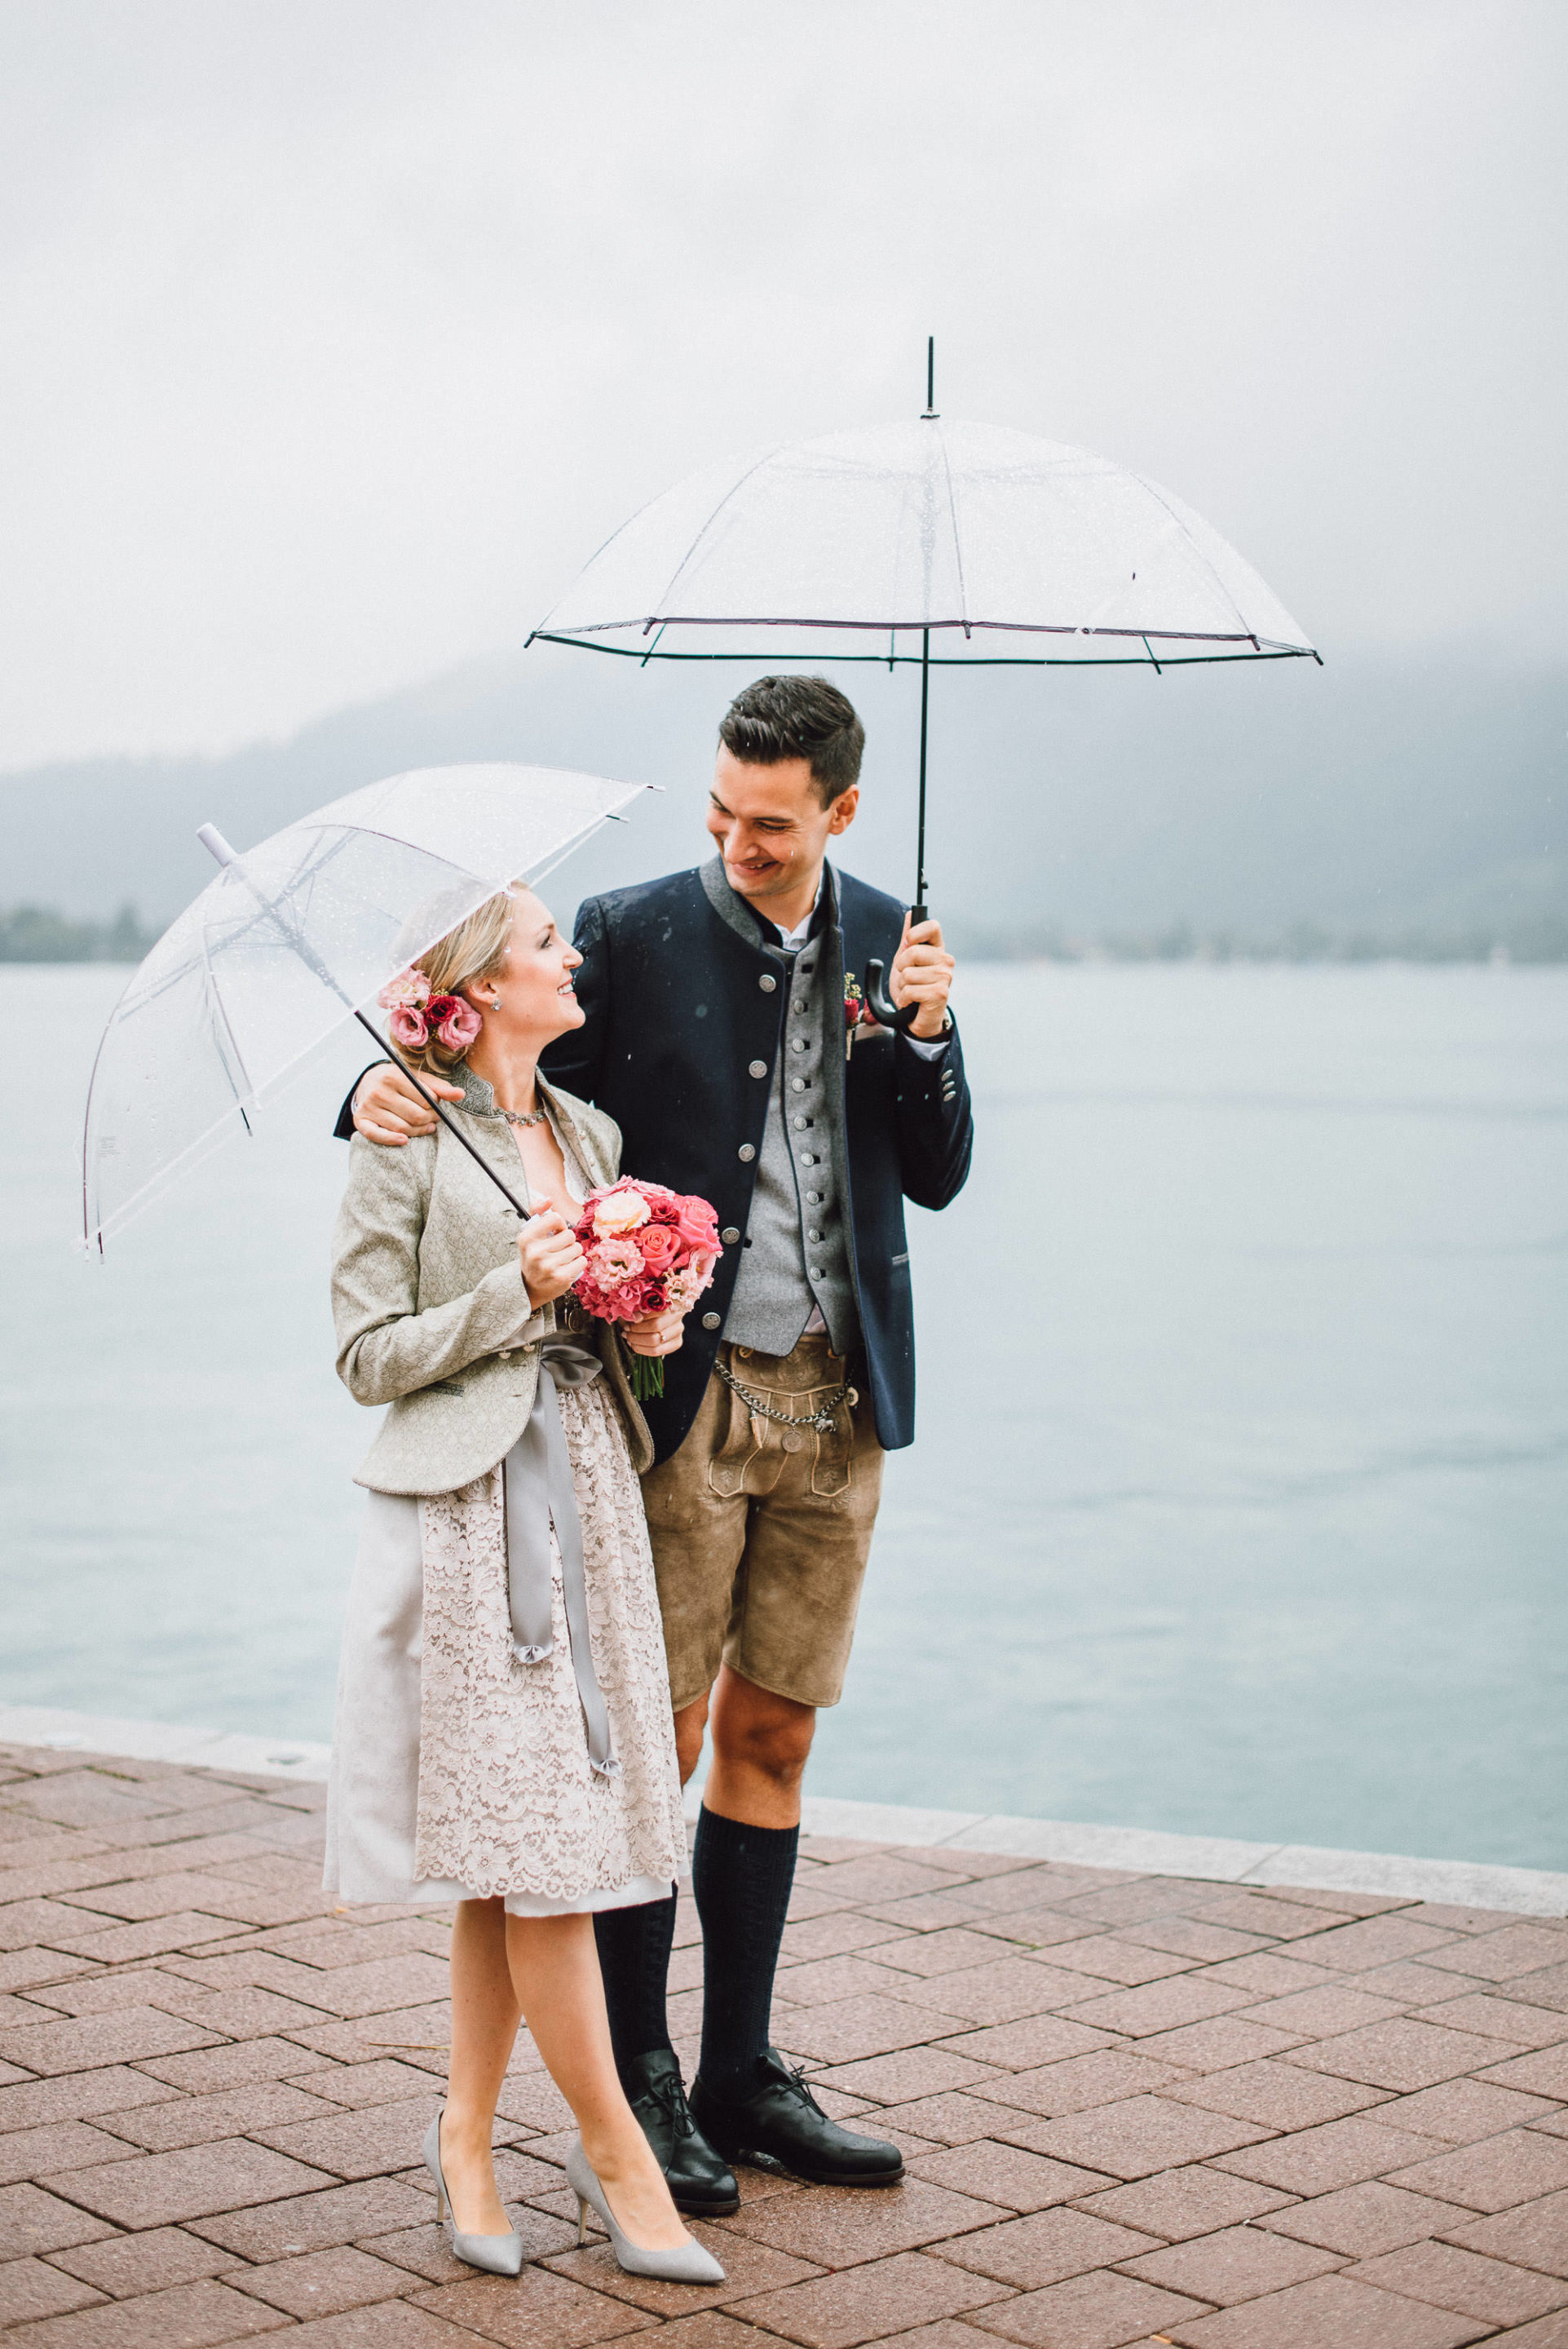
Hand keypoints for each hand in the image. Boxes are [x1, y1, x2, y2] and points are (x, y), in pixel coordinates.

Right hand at [353, 1062, 461, 1144]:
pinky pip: (378, 1135)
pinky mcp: (361, 1121)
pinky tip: (405, 1141)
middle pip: (415, 1115)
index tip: (437, 1106)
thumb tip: (461, 1094)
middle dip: (429, 1119)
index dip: (436, 1105)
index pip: (425, 1098)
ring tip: (425, 1127)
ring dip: (418, 1131)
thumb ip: (439, 1087)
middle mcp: (379, 1091)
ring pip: (401, 1128)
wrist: (367, 1082)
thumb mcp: (417, 1078)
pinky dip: (392, 1140)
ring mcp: (368, 1107)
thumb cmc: (398, 1081)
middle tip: (434, 1119)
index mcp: (393, 1075)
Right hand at [518, 1209, 584, 1308]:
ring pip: (577, 1248)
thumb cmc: (532, 1257)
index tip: (554, 1233)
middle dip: (566, 1241)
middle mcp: (536, 1252)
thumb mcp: (529, 1234)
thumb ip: (536, 1212)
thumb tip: (549, 1199)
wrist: (528, 1287)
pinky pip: (582, 1261)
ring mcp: (549, 1266)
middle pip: (569, 1234)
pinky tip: (566, 1268)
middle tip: (557, 1250)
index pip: (555, 1218)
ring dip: (572, 1253)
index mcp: (526, 1238)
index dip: (558, 1225)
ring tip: (561, 1259)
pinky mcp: (561, 1278)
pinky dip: (577, 1264)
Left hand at [622, 1305, 686, 1358]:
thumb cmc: (644, 1312)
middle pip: (655, 1326)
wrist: (657, 1322)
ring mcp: (679, 1331)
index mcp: (669, 1302)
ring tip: (628, 1337)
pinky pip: (656, 1351)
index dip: (640, 1316)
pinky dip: (641, 1349)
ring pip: (655, 1340)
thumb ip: (638, 1309)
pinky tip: (633, 1344)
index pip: (655, 1310)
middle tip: (625, 1330)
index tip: (628, 1319)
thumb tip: (637, 1318)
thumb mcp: (639, 1307)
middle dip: (636, 1330)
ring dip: (637, 1340)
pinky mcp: (676, 1343)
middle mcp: (677, 1316)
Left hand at [889, 913, 954, 1039]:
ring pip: (907, 974)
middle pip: (912, 952)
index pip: (933, 926)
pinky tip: (911, 1002)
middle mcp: (945, 960)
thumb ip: (908, 939)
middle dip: (900, 967)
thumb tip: (910, 914)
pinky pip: (909, 990)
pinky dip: (903, 998)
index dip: (914, 933)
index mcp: (938, 949)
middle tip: (906, 978)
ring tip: (910, 991)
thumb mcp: (905, 960)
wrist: (916, 1017)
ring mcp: (945, 977)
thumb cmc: (912, 987)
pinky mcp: (940, 994)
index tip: (906, 945)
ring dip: (902, 986)